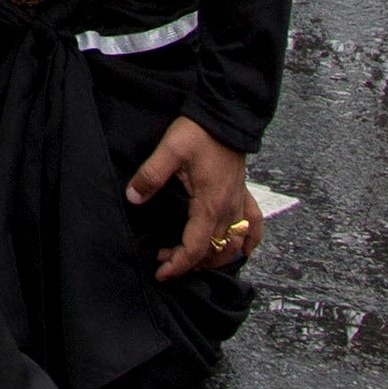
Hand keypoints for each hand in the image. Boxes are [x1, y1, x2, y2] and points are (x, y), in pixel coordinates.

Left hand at [130, 115, 260, 280]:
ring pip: (234, 245)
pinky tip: (241, 251)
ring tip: (191, 257)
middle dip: (190, 262)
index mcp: (210, 205)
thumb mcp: (169, 151)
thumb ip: (150, 176)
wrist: (225, 115)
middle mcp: (228, 210)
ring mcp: (238, 203)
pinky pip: (254, 226)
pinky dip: (248, 242)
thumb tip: (133, 198)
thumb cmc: (199, 133)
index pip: (196, 248)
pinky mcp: (243, 194)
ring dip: (214, 257)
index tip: (161, 273)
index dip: (179, 265)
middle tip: (165, 259)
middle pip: (214, 252)